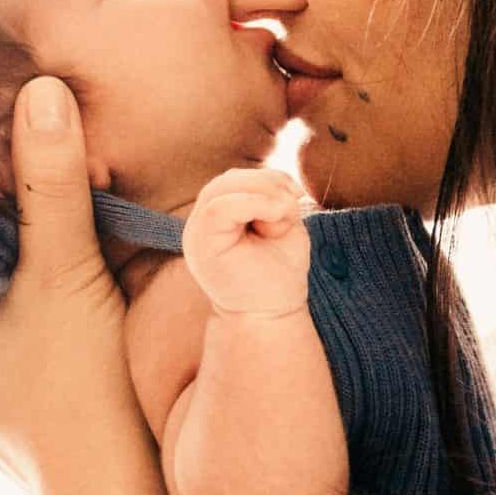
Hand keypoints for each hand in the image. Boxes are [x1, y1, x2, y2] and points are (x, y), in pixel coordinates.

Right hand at [181, 167, 312, 319]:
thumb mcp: (282, 226)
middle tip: (294, 202)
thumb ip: (273, 199)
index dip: (268, 178)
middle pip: (228, 180)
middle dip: (267, 183)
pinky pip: (218, 207)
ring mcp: (197, 233)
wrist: (270, 316)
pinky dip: (253, 203)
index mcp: (221, 218)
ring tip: (284, 215)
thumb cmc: (278, 275)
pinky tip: (275, 216)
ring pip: (221, 188)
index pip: (236, 181)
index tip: (297, 195)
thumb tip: (276, 183)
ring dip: (263, 193)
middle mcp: (202, 223)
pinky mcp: (200, 244)